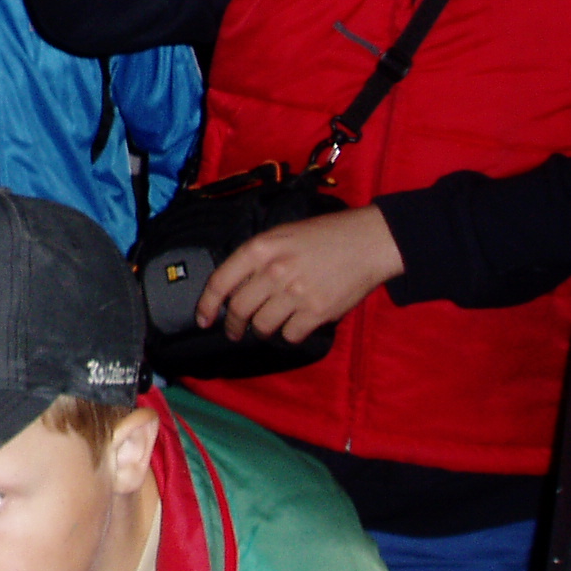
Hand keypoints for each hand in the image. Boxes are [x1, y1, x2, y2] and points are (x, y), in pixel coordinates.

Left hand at [196, 205, 404, 343]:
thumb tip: (234, 286)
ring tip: (266, 326)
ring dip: (261, 330)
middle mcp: (274, 271)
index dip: (206, 305)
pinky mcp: (318, 312)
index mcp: (260, 249)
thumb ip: (256, 258)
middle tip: (234, 331)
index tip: (202, 319)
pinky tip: (293, 326)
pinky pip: (290, 335)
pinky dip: (288, 335)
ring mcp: (296, 293)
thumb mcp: (280, 235)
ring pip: (263, 326)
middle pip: (239, 309)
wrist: (367, 242)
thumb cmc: (322, 235)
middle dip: (233, 325)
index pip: (220, 282)